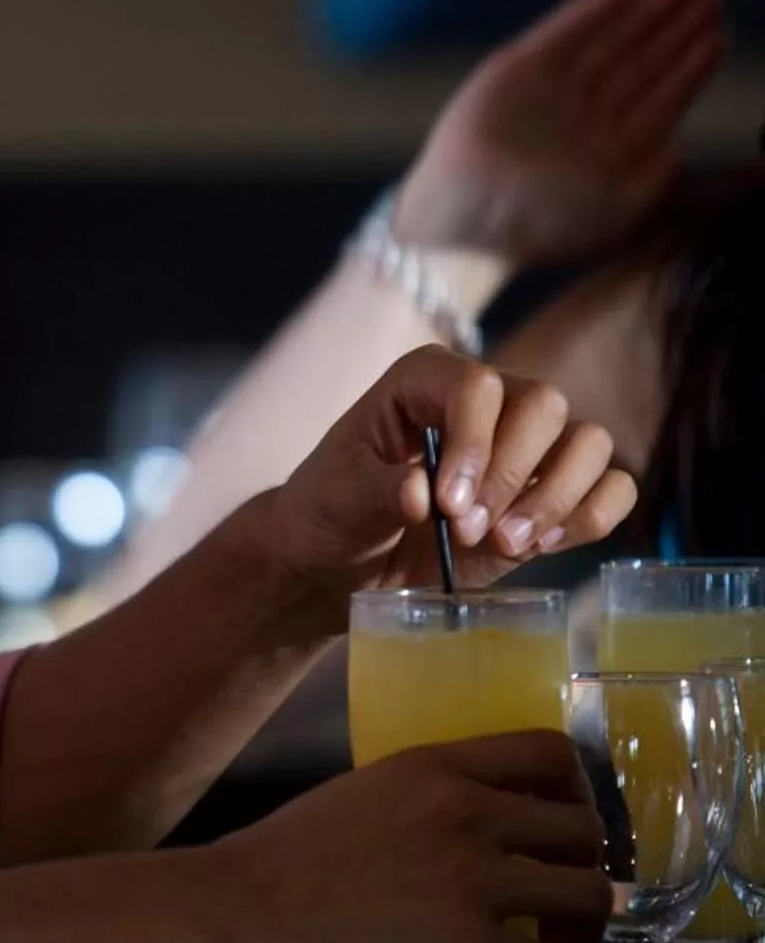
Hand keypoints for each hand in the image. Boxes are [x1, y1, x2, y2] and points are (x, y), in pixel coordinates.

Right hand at [202, 734, 609, 942]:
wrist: (231, 919)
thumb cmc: (272, 868)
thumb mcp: (357, 801)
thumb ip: (419, 811)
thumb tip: (452, 851)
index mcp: (435, 769)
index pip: (551, 753)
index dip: (576, 797)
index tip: (558, 835)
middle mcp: (468, 813)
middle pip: (584, 833)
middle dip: (582, 876)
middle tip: (552, 914)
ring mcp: (474, 879)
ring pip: (587, 897)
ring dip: (573, 936)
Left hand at [263, 345, 635, 619]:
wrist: (342, 564)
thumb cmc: (332, 514)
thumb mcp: (338, 498)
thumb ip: (378, 490)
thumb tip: (421, 493)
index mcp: (430, 379)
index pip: (479, 386)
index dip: (475, 444)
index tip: (448, 506)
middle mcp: (490, 401)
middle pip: (545, 406)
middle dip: (513, 475)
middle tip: (468, 530)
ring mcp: (527, 448)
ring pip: (589, 443)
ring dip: (555, 498)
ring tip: (504, 544)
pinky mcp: (550, 496)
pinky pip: (610, 489)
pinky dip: (589, 517)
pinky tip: (541, 546)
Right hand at [393, 0, 724, 272]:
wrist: (465, 221)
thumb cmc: (540, 229)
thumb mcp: (616, 217)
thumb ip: (655, 182)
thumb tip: (681, 149)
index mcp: (615, 149)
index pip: (664, 95)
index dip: (693, 61)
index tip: (721, 29)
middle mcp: (587, 115)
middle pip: (642, 61)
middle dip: (677, 26)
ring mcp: (551, 91)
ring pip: (610, 42)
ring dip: (645, 12)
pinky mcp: (514, 71)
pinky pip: (559, 34)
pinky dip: (587, 12)